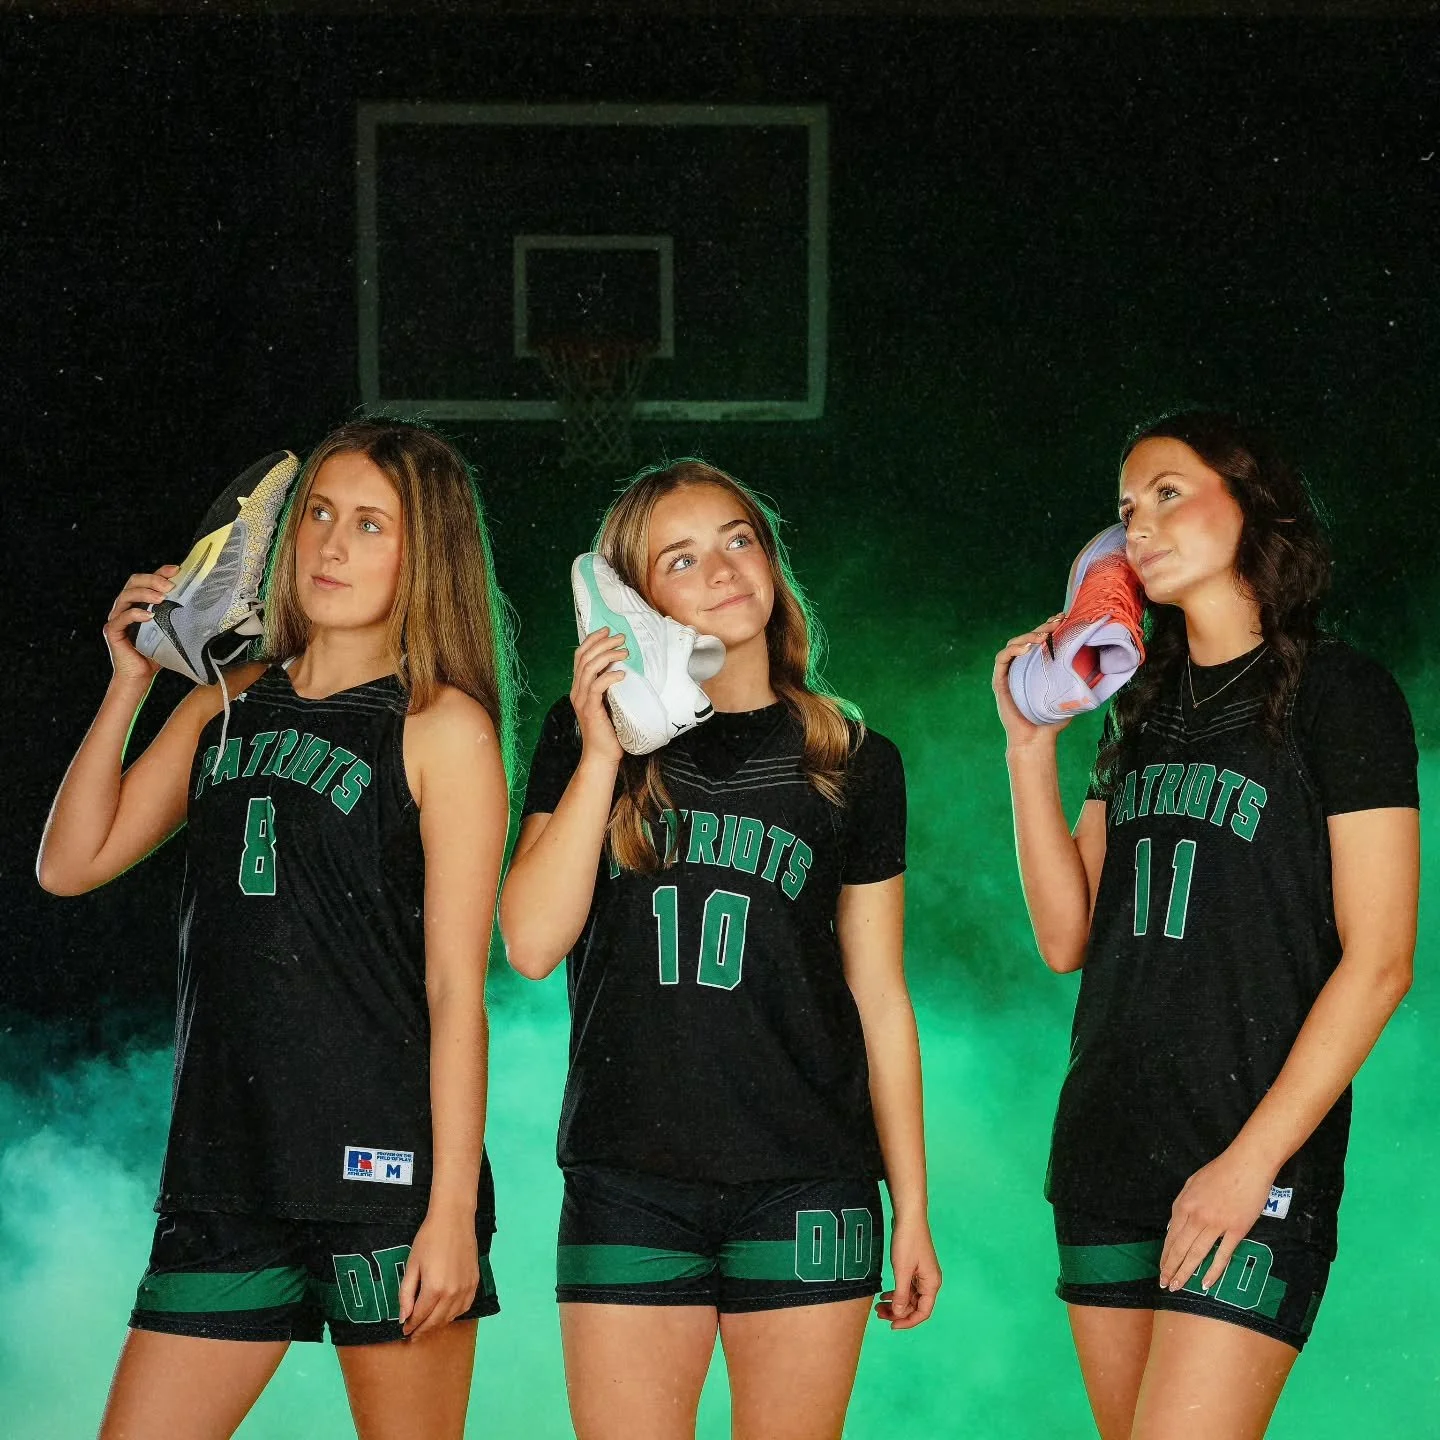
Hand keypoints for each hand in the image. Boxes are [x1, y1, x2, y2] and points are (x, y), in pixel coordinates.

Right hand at [104, 565, 178, 682]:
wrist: (141, 675)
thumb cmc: (156, 653)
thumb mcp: (172, 630)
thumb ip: (179, 616)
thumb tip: (205, 603)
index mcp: (140, 602)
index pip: (147, 580)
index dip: (160, 572)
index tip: (177, 570)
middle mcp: (126, 606)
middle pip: (134, 582)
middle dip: (152, 580)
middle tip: (170, 586)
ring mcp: (117, 617)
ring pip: (126, 596)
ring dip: (145, 594)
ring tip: (161, 598)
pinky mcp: (112, 630)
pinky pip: (121, 617)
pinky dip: (135, 614)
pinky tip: (148, 616)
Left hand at [398, 1206, 478, 1338]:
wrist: (454, 1218)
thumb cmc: (429, 1238)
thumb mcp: (412, 1265)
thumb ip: (406, 1294)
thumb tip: (403, 1317)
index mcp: (434, 1288)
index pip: (420, 1317)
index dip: (410, 1326)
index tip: (404, 1330)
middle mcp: (452, 1293)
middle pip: (435, 1321)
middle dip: (422, 1330)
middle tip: (413, 1334)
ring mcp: (466, 1289)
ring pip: (450, 1317)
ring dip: (437, 1324)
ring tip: (427, 1324)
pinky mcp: (475, 1283)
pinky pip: (464, 1307)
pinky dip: (454, 1314)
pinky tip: (446, 1313)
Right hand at [570, 626, 627, 764]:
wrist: (602, 755)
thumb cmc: (609, 731)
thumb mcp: (609, 702)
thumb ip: (610, 687)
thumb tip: (624, 667)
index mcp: (579, 687)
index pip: (580, 656)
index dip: (592, 640)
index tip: (607, 630)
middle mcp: (577, 691)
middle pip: (583, 658)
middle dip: (602, 643)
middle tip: (621, 638)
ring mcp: (582, 700)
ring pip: (588, 669)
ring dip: (607, 656)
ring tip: (624, 652)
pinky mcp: (590, 710)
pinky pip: (596, 687)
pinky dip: (609, 677)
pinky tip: (622, 674)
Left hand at [874, 1214, 940, 1329]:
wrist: (908, 1217)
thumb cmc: (908, 1241)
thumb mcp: (902, 1270)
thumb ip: (901, 1294)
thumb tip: (899, 1313)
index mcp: (932, 1284)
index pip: (923, 1312)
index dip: (908, 1322)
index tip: (892, 1325)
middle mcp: (929, 1282)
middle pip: (915, 1306)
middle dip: (898, 1312)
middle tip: (879, 1314)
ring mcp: (922, 1275)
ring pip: (909, 1297)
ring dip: (896, 1303)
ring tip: (878, 1307)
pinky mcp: (914, 1268)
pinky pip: (907, 1287)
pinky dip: (896, 1292)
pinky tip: (885, 1294)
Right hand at [992, 614, 1068, 746]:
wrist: (1036, 739)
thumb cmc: (1053, 719)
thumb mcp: (1072, 693)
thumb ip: (1081, 679)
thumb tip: (1107, 669)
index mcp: (1038, 666)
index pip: (1042, 640)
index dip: (1051, 626)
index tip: (1064, 618)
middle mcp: (1023, 666)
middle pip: (1029, 638)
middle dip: (1043, 628)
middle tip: (1057, 622)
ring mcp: (1010, 672)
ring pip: (1014, 644)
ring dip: (1028, 637)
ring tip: (1042, 637)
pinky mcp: (1000, 681)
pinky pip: (1002, 659)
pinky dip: (1013, 650)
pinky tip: (1027, 649)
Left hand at [1158, 1145, 1278, 1293]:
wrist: (1247, 1164)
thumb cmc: (1219, 1171)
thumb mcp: (1192, 1183)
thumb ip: (1181, 1204)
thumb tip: (1172, 1227)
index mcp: (1184, 1204)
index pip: (1171, 1236)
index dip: (1165, 1255)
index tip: (1161, 1269)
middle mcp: (1197, 1216)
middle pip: (1180, 1248)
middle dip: (1171, 1268)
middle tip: (1165, 1284)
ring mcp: (1217, 1224)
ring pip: (1197, 1254)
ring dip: (1186, 1272)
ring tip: (1178, 1286)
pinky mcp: (1237, 1230)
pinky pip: (1223, 1254)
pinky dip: (1213, 1270)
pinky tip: (1205, 1283)